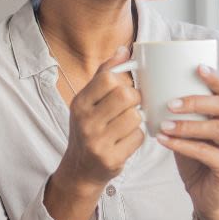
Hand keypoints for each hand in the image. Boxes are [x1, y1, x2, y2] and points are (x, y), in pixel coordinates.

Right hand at [54, 47, 145, 196]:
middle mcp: (85, 121)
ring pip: (135, 117)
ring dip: (137, 120)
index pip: (108, 78)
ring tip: (126, 125)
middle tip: (130, 107)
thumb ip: (104, 75)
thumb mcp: (88, 101)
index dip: (123, 81)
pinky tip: (126, 140)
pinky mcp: (111, 159)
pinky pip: (138, 137)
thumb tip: (124, 50)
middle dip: (135, 100)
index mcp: (79, 103)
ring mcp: (97, 141)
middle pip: (126, 96)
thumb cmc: (89, 129)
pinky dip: (137, 137)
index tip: (123, 89)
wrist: (80, 169)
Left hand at [155, 64, 218, 219]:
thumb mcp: (188, 134)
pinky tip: (165, 140)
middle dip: (196, 101)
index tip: (197, 67)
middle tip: (170, 103)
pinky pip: (207, 153)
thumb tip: (154, 91)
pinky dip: (183, 145)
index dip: (215, 78)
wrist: (205, 196)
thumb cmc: (195, 160)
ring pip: (217, 129)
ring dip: (188, 125)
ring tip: (164, 124)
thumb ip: (181, 116)